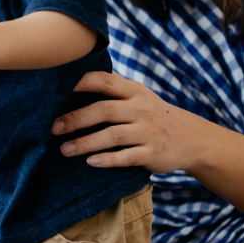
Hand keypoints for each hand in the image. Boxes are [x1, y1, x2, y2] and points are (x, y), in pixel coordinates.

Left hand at [51, 70, 204, 172]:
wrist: (189, 138)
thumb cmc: (149, 115)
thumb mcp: (136, 96)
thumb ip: (111, 88)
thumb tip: (70, 80)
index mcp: (134, 91)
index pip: (105, 81)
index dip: (80, 83)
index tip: (55, 92)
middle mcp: (142, 108)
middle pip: (105, 110)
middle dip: (77, 119)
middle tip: (54, 128)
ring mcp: (149, 131)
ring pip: (113, 136)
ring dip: (86, 143)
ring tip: (65, 150)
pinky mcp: (153, 153)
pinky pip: (128, 157)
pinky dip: (108, 160)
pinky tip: (90, 162)